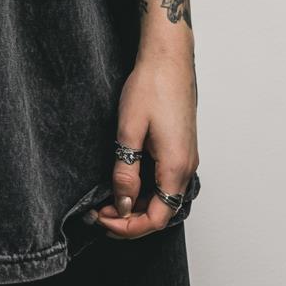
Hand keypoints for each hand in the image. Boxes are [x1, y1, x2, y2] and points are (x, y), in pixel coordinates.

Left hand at [92, 49, 198, 239]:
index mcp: (176, 167)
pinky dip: (145, 189)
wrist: (168, 58)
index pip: (156, 218)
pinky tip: (125, 181)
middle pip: (161, 211)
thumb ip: (126, 171)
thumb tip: (123, 204)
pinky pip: (165, 180)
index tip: (102, 219)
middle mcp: (187, 167)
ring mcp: (186, 157)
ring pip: (163, 197)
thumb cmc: (151, 86)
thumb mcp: (129, 130)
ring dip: (137, 204)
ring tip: (107, 199)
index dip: (128, 227)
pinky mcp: (181, 148)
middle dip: (129, 219)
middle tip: (98, 212)